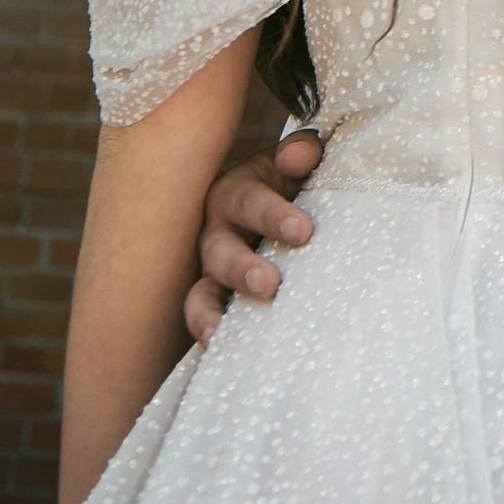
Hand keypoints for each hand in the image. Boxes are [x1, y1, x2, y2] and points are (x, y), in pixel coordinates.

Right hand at [180, 132, 320, 347]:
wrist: (275, 206)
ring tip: (222, 333)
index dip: (274, 216)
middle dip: (243, 268)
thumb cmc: (288, 184)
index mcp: (238, 193)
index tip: (303, 232)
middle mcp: (217, 232)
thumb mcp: (293, 163)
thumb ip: (300, 153)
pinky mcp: (214, 301)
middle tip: (270, 283)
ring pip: (201, 292)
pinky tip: (219, 349)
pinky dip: (207, 332)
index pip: (252, 202)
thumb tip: (300, 155)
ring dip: (209, 312)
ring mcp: (211, 271)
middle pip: (221, 251)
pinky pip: (203, 318)